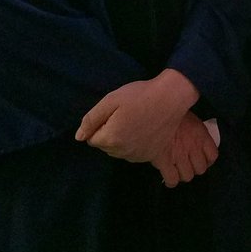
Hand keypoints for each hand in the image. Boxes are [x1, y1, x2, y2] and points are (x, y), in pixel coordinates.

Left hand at [76, 70, 198, 162]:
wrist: (171, 98)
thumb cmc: (140, 95)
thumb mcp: (111, 100)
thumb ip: (91, 119)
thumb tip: (79, 137)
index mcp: (111, 138)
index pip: (92, 139)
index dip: (100, 125)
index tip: (114, 113)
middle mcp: (123, 152)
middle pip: (105, 147)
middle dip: (109, 133)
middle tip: (124, 116)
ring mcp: (138, 156)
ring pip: (119, 151)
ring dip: (121, 140)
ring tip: (135, 122)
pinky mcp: (151, 156)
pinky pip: (133, 154)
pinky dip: (134, 145)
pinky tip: (142, 131)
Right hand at [150, 112, 218, 187]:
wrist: (150, 110)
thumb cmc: (168, 109)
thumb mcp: (186, 113)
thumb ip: (194, 128)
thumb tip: (197, 134)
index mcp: (200, 134)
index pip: (213, 156)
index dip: (207, 160)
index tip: (200, 159)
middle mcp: (193, 147)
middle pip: (200, 169)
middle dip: (193, 168)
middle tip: (186, 164)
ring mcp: (179, 155)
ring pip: (187, 176)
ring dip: (182, 175)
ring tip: (176, 170)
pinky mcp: (164, 161)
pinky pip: (172, 179)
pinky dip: (171, 181)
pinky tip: (168, 176)